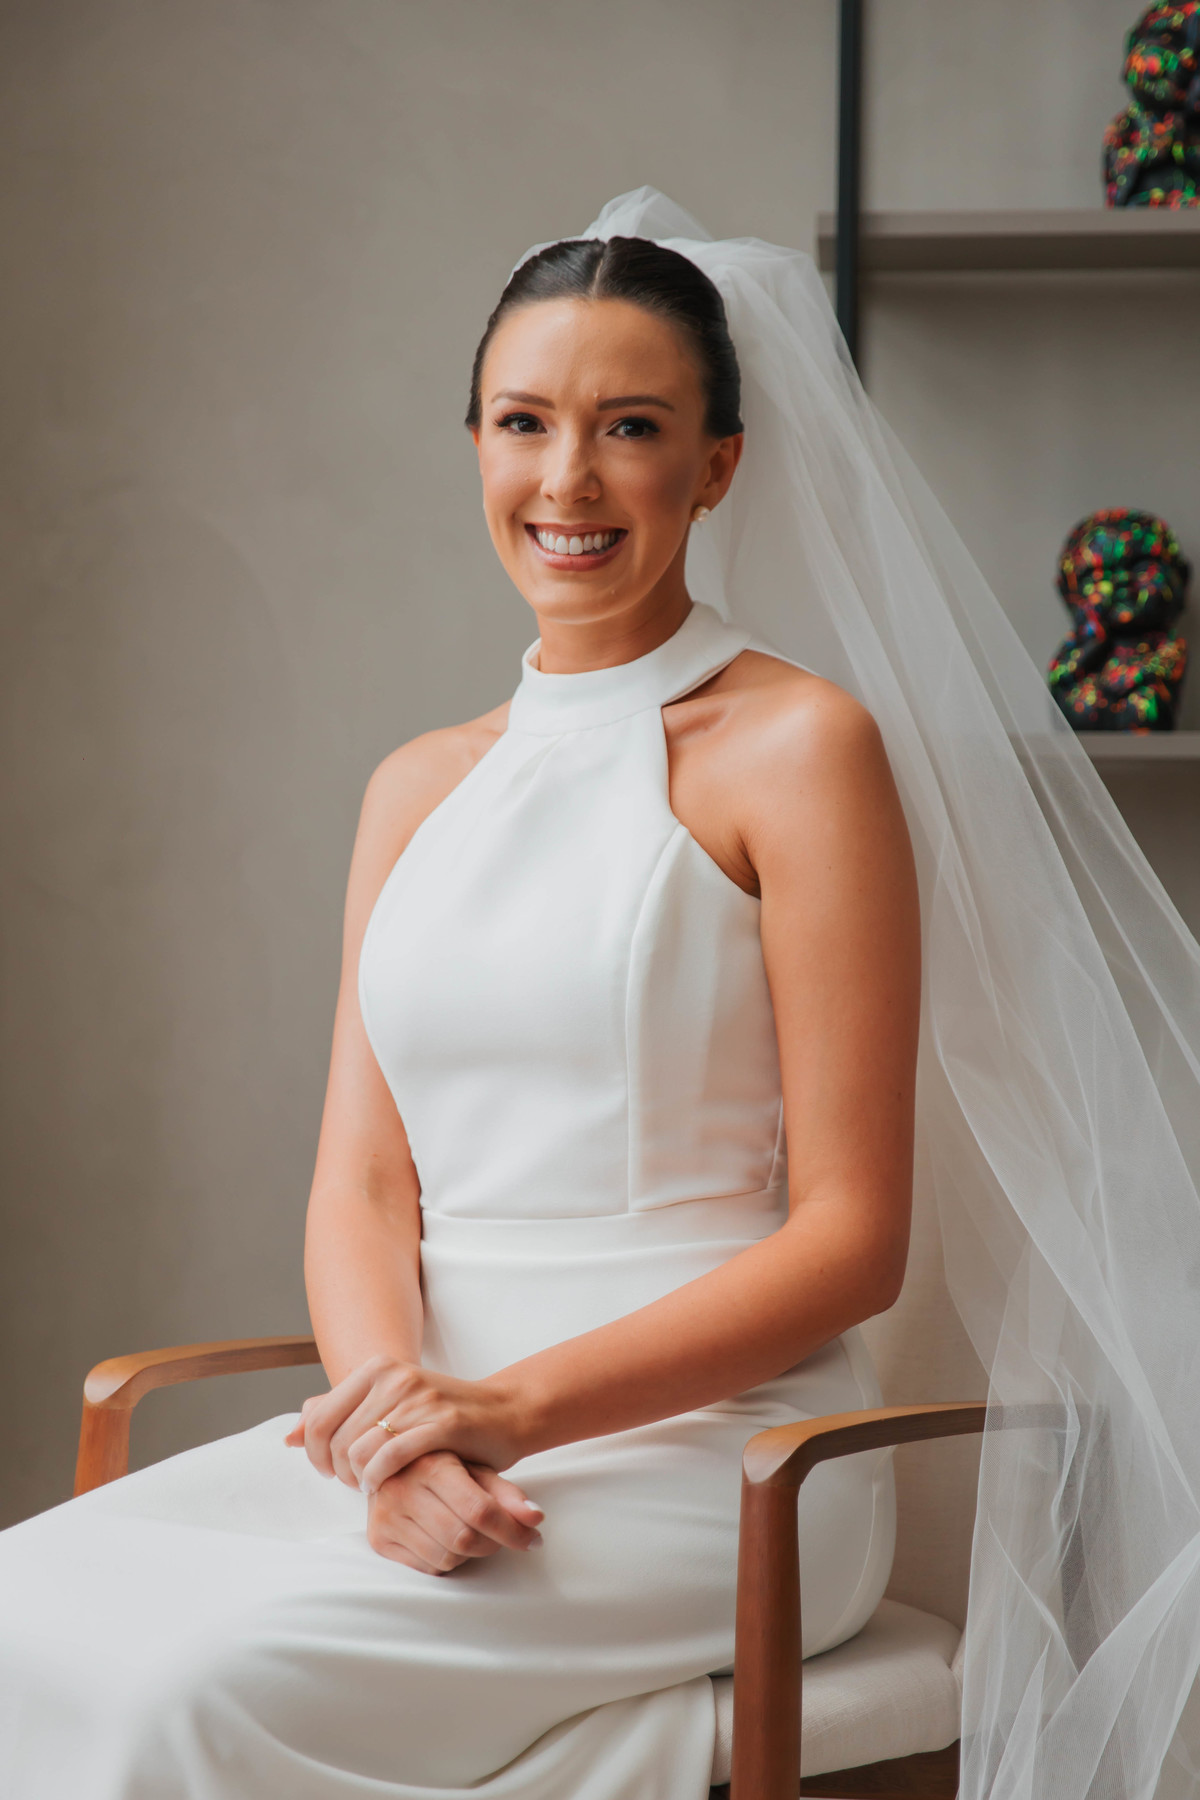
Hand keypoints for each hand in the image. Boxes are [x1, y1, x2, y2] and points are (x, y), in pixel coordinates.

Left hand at [284, 1353, 530, 1493]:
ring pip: (360, 1450)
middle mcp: (394, 1375)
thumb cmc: (442, 1416)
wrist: (504, 1413)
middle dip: (339, 1471)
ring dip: (359, 1478)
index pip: (320, 1416)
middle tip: (355, 1483)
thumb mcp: (387, 1405)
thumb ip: (337, 1415)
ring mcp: (419, 1397)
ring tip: (371, 1486)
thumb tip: (289, 1437)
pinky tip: (384, 1486)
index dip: (316, 1453)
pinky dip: (379, 1478)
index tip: (330, 1471)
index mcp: (377, 1366)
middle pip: (337, 1438)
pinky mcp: (442, 1422)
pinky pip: (391, 1456)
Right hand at [365, 1450, 542, 1573]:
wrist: (392, 1466)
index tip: (533, 1539)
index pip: (479, 1510)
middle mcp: (402, 1489)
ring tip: (469, 1531)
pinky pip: (426, 1569)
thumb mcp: (476, 1469)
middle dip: (493, 1543)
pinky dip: (445, 1560)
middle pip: (464, 1538)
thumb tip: (535, 1518)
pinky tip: (444, 1538)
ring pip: (446, 1557)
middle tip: (502, 1535)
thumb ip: (506, 1494)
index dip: (512, 1530)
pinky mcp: (377, 1540)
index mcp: (431, 1464)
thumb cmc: (444, 1466)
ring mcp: (385, 1516)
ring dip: (469, 1553)